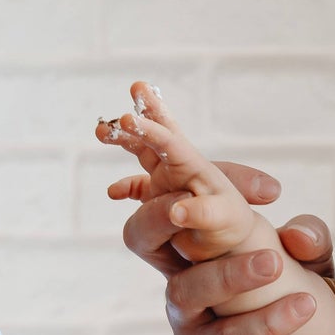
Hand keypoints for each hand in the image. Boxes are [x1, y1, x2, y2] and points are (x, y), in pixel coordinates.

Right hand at [98, 82, 258, 262]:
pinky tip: (114, 192)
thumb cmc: (233, 228)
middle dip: (145, 112)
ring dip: (124, 140)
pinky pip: (137, 189)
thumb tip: (176, 210)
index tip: (127, 120)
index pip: (170, 142)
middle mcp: (179, 170)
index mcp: (195, 167)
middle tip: (136, 86)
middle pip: (158, 135)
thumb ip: (205, 213)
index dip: (149, 130)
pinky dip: (125, 187)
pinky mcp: (158, 203)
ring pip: (143, 154)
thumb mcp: (227, 221)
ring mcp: (166, 185)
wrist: (233, 247)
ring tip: (101, 130)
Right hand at [121, 151, 334, 334]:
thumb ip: (309, 237)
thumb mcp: (309, 256)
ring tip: (276, 263)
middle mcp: (179, 271)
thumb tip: (297, 236)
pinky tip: (306, 307)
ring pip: (188, 289)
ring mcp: (186, 314)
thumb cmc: (293, 290)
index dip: (199, 174)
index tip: (256, 181)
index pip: (182, 191)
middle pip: (142, 235)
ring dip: (231, 273)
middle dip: (159, 213)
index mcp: (196, 235)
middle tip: (191, 205)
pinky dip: (265, 323)